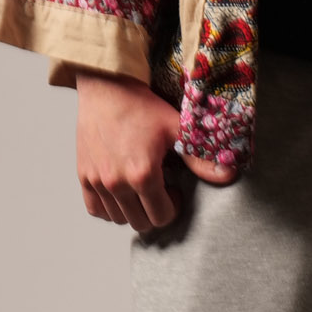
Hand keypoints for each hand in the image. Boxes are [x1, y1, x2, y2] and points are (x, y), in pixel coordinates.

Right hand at [75, 72, 235, 228]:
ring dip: (133, 210)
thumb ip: (201, 157)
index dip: (173, 207)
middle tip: (159, 190)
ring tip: (140, 188)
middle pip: (140, 223)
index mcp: (142, 174)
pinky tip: (120, 191)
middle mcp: (116, 182)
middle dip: (154, 211)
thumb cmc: (141, 106)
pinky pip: (95, 209)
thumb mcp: (177, 128)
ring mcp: (97, 181)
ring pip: (118, 218)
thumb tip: (228, 174)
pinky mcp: (84, 175)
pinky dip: (109, 207)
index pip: (161, 217)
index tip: (174, 190)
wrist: (107, 88)